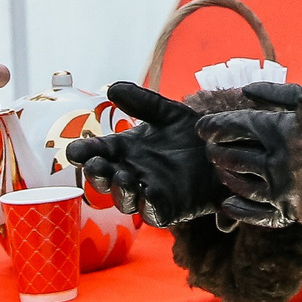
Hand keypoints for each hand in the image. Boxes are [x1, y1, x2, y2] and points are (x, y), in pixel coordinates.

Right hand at [67, 81, 219, 227]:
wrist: (227, 151)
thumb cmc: (192, 133)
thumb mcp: (168, 113)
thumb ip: (143, 102)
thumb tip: (113, 88)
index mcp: (125, 149)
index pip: (97, 152)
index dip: (84, 152)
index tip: (74, 151)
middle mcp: (131, 172)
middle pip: (104, 180)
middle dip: (96, 174)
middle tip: (96, 165)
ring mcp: (148, 192)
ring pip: (124, 200)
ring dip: (119, 190)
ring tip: (122, 176)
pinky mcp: (169, 209)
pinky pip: (153, 213)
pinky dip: (148, 205)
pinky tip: (149, 192)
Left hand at [198, 80, 301, 227]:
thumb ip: (278, 94)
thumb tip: (246, 91)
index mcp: (278, 130)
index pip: (235, 127)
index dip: (215, 126)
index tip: (201, 127)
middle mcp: (274, 161)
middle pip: (233, 156)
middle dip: (218, 151)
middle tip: (211, 149)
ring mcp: (280, 189)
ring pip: (240, 184)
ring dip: (227, 177)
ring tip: (221, 170)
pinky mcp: (290, 212)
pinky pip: (256, 214)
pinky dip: (240, 210)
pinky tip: (228, 205)